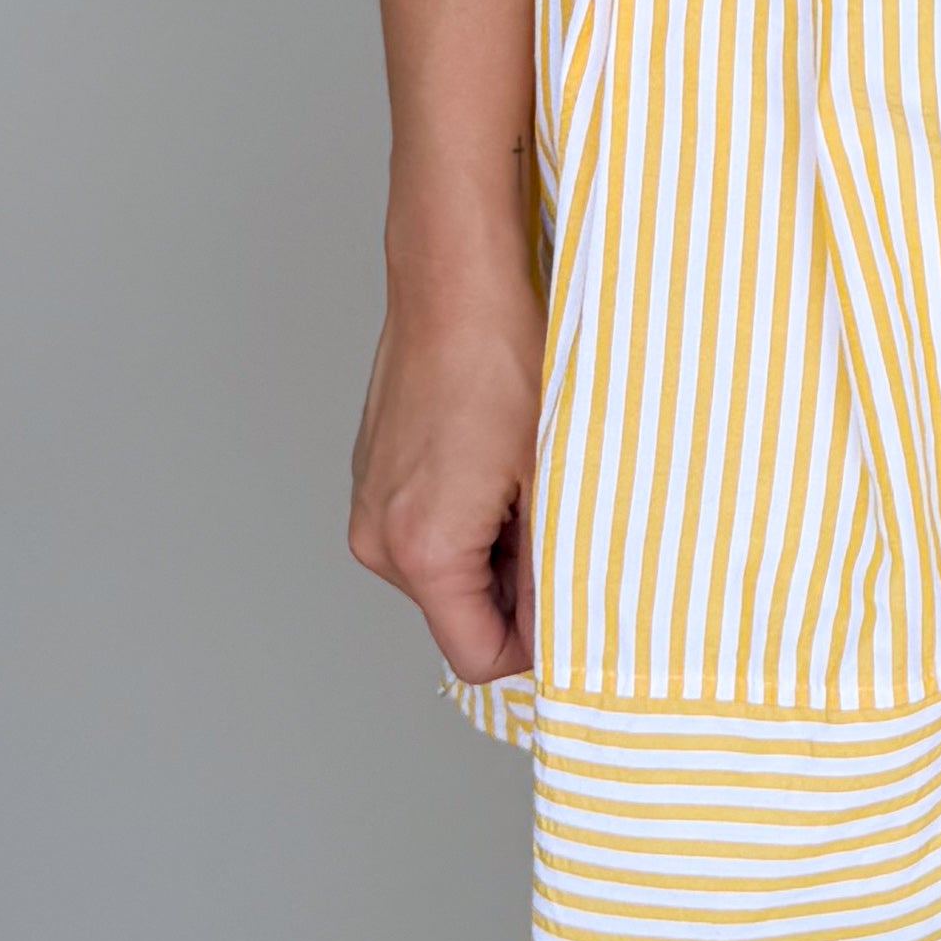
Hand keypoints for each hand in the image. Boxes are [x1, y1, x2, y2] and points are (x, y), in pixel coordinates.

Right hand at [348, 276, 543, 685]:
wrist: (455, 283)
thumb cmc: (505, 362)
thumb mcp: (552, 481)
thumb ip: (550, 574)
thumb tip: (557, 632)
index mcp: (420, 551)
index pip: (477, 658)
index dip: (534, 643)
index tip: (571, 598)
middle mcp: (378, 539)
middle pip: (460, 615)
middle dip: (514, 584)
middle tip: (549, 510)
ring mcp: (368, 505)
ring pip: (447, 571)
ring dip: (493, 544)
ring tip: (521, 475)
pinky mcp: (371, 477)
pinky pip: (427, 529)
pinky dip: (468, 513)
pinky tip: (492, 457)